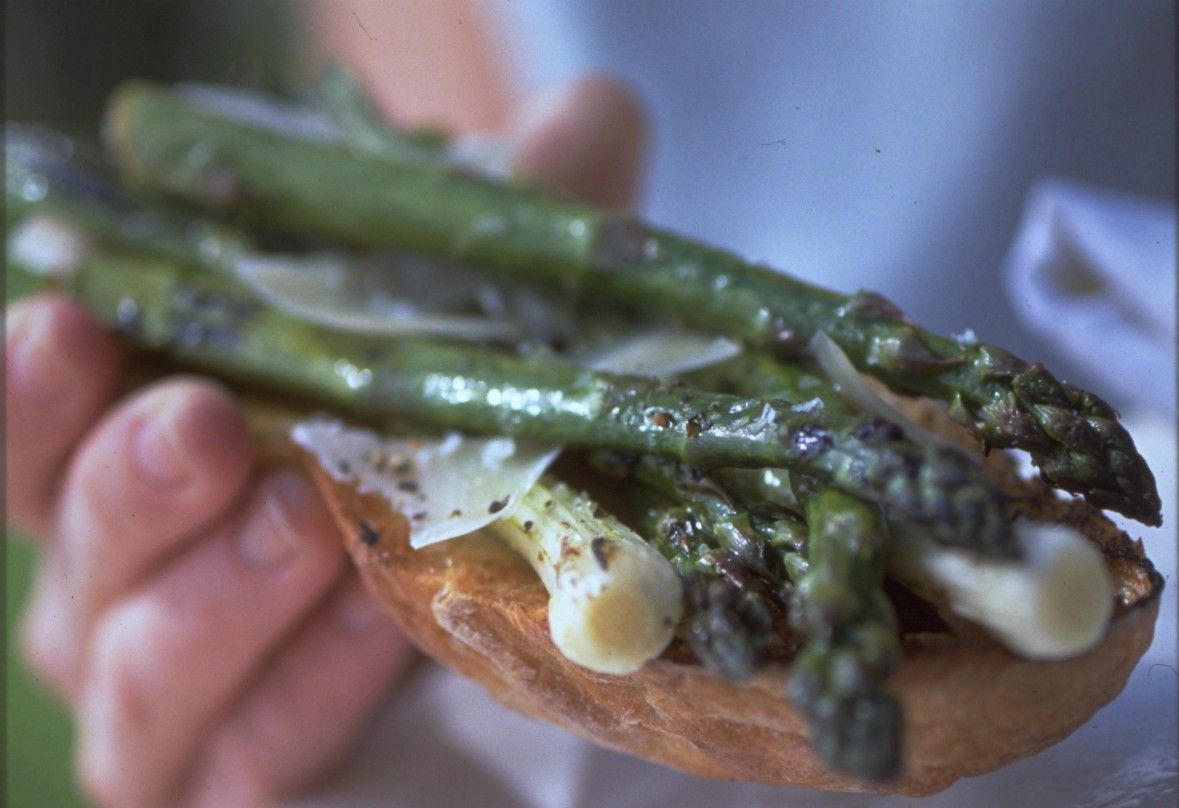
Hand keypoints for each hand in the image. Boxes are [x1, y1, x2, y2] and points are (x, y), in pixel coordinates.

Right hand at [5, 76, 644, 807]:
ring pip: (139, 671)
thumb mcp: (498, 319)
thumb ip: (525, 225)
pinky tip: (386, 628)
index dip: (32, 384)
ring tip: (308, 524)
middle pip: (79, 546)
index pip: (37, 429)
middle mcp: (135, 580)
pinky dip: (307, 696)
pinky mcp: (247, 785)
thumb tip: (592, 115)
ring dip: (216, 597)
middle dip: (134, 483)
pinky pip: (247, 763)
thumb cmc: (466, 436)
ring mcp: (181, 697)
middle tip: (211, 427)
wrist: (527, 588)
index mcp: (146, 461)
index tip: (70, 318)